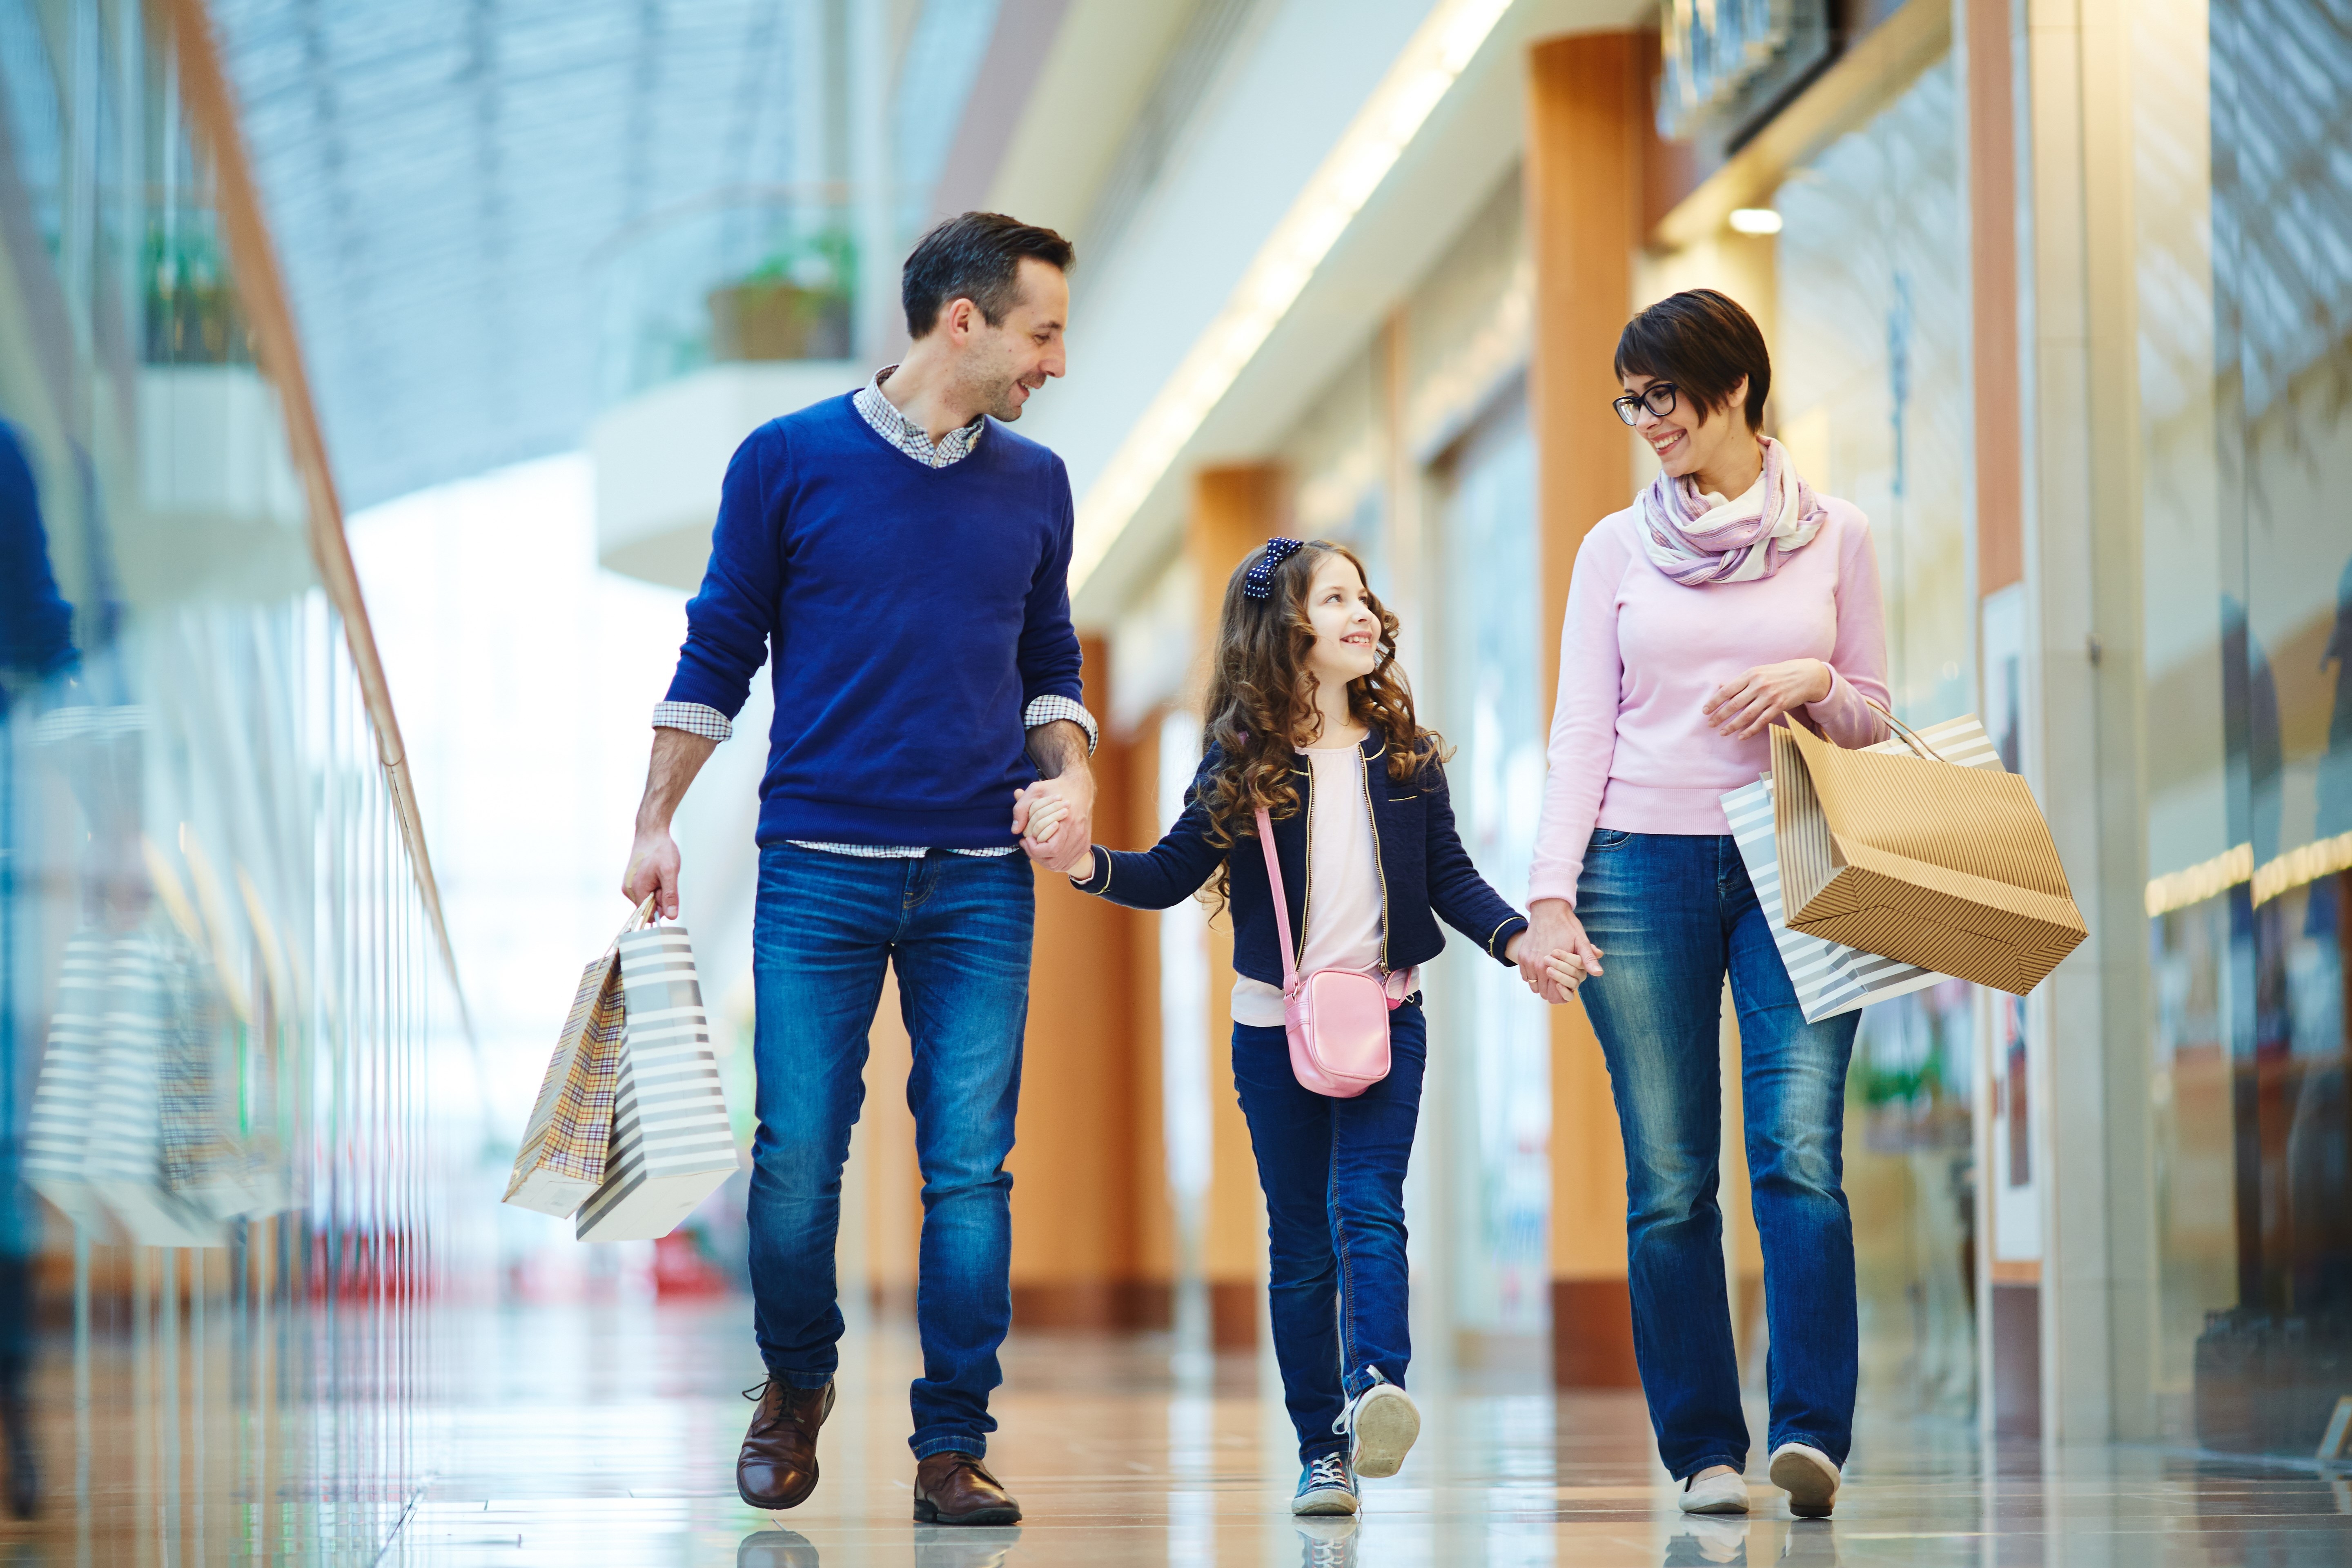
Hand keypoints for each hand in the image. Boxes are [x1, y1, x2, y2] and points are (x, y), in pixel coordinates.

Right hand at [622, 825, 681, 919]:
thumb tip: (672, 916)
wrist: (651, 833)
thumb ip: (670, 896)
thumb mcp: (670, 873)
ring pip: (648, 898)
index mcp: (636, 890)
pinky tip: (655, 872)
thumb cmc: (661, 850)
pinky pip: (645, 891)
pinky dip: (653, 885)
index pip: (648, 914)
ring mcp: (629, 885)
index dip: (661, 907)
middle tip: (664, 878)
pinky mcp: (632, 881)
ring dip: (657, 890)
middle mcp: (629, 890)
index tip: (666, 890)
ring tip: (659, 872)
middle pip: (648, 907)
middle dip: (659, 896)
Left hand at [1013, 767, 1094, 872]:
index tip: (1025, 839)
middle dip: (1036, 855)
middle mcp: (1078, 836)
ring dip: (1044, 860)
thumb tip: (1015, 831)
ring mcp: (1082, 842)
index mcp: (1069, 823)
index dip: (1034, 849)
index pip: (1050, 849)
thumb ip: (1021, 809)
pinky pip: (1068, 862)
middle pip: (1054, 861)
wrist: (1080, 788)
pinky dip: (1055, 860)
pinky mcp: (1084, 845)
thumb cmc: (1056, 788)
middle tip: (1028, 844)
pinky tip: (1046, 851)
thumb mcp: (1035, 790)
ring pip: (1060, 864)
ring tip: (1035, 847)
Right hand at [1518, 899, 1602, 1003]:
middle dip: (1552, 991)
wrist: (1548, 909)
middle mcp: (1537, 966)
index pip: (1555, 996)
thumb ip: (1588, 959)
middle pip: (1543, 993)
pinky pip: (1526, 976)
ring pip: (1533, 986)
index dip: (1562, 995)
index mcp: (1552, 966)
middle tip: (1560, 982)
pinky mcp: (1522, 956)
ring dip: (1542, 984)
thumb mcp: (1581, 941)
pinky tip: (1542, 968)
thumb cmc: (1567, 925)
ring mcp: (1527, 962)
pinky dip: (1533, 976)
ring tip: (1552, 975)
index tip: (1567, 987)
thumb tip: (1599, 974)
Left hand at [1703, 659, 1833, 740]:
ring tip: (1722, 732)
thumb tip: (1720, 687)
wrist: (1806, 675)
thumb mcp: (1758, 672)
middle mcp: (1759, 685)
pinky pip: (1762, 721)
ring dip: (1733, 725)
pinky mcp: (1780, 706)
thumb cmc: (1778, 673)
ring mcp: (1770, 696)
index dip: (1714, 701)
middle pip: (1734, 704)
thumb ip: (1740, 681)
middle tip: (1710, 724)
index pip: (1727, 690)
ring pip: (1747, 714)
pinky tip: (1741, 736)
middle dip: (1720, 715)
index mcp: (1751, 674)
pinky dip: (1750, 730)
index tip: (1705, 710)